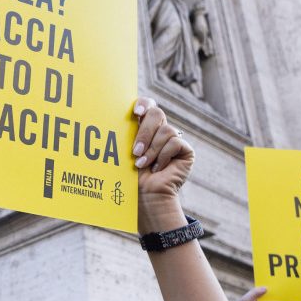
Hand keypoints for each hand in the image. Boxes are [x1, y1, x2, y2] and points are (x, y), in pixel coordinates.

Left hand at [132, 98, 194, 231]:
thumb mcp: (124, 152)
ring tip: (143, 165)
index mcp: (144, 127)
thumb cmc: (130, 177)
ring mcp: (173, 140)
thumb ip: (125, 133)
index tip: (135, 112)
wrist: (144, 197)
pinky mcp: (185, 151)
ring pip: (166, 130)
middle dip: (144, 132)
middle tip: (135, 151)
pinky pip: (176, 142)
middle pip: (156, 113)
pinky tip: (158, 168)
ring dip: (152, 150)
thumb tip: (115, 116)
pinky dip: (164, 156)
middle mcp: (159, 131)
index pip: (147, 105)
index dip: (144, 103)